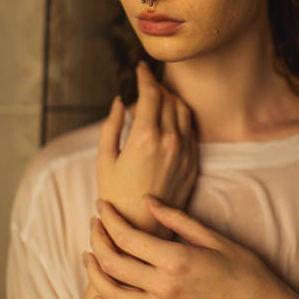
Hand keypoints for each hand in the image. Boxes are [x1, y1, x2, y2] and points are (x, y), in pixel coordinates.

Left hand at [84, 198, 291, 298]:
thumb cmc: (243, 270)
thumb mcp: (213, 237)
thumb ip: (177, 219)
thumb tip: (149, 200)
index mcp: (177, 259)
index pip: (128, 237)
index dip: (110, 219)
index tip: (101, 206)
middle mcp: (165, 288)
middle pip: (114, 264)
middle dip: (97, 240)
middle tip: (94, 224)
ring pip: (113, 296)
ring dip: (96, 274)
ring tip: (90, 256)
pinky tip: (101, 298)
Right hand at [97, 61, 198, 239]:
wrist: (142, 230)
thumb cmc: (116, 195)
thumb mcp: (104, 159)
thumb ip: (111, 125)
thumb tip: (118, 101)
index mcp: (145, 136)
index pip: (151, 93)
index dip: (145, 76)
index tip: (140, 68)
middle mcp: (170, 140)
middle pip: (168, 98)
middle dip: (157, 85)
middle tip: (147, 80)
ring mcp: (185, 151)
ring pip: (184, 110)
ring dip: (171, 98)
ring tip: (159, 96)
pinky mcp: (193, 162)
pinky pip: (191, 129)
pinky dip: (182, 115)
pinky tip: (171, 116)